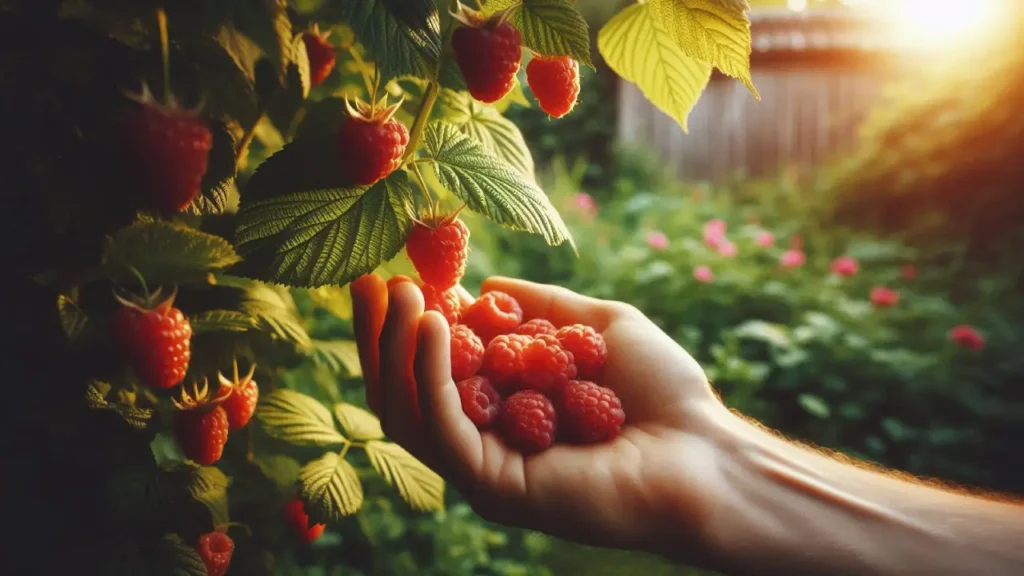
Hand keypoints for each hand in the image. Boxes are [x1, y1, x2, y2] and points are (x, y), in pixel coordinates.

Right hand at [352, 275, 732, 563]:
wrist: (705, 451)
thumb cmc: (663, 393)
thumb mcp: (596, 328)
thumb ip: (541, 308)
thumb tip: (484, 284)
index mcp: (502, 413)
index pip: (431, 373)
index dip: (404, 326)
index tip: (390, 275)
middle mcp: (485, 444)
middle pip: (405, 394)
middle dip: (381, 336)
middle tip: (367, 281)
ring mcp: (485, 470)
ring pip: (411, 412)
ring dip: (397, 347)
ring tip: (399, 292)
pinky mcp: (495, 487)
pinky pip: (445, 427)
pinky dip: (431, 372)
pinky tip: (434, 323)